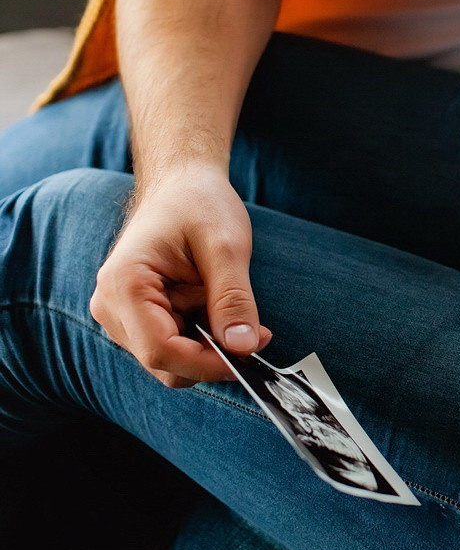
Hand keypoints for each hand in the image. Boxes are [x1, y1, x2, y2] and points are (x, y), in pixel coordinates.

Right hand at [90, 166, 270, 387]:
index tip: (251, 353)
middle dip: (213, 357)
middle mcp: (111, 307)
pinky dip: (203, 339)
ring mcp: (121, 315)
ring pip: (170, 359)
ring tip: (236, 312)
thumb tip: (244, 347)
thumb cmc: (199, 205)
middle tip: (257, 334)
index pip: (161, 351)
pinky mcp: (136, 318)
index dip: (208, 363)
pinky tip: (220, 312)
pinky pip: (172, 345)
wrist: (181, 185)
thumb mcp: (227, 246)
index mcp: (124, 286)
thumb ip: (233, 298)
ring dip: (209, 347)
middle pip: (164, 363)